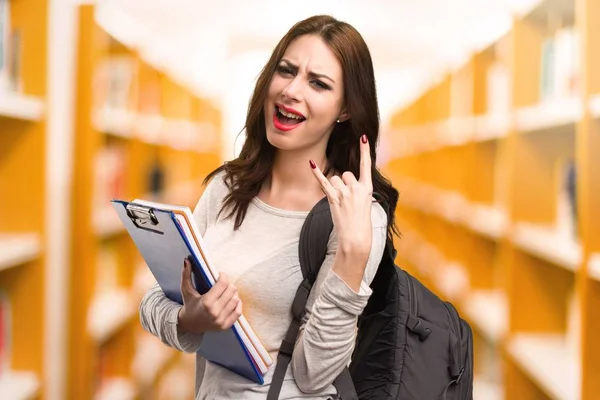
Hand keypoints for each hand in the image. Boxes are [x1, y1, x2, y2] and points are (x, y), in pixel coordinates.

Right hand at [177, 258, 242, 333]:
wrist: (189, 325)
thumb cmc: (189, 305)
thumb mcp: (186, 290)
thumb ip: (185, 274)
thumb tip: (187, 260)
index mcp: (206, 302)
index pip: (223, 283)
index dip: (223, 276)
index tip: (220, 275)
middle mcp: (215, 312)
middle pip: (232, 290)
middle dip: (228, 284)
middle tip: (223, 284)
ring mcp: (221, 320)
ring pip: (236, 299)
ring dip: (233, 294)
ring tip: (226, 292)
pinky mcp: (226, 326)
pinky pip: (238, 311)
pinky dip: (237, 304)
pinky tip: (231, 300)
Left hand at [310, 134, 372, 259]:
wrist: (356, 239)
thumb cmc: (361, 224)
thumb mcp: (365, 204)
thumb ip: (358, 190)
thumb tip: (346, 182)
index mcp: (367, 188)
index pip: (366, 165)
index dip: (364, 150)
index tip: (362, 137)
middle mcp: (356, 187)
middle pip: (345, 174)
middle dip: (343, 184)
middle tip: (346, 200)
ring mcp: (345, 193)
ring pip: (334, 179)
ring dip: (334, 188)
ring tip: (340, 203)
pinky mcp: (334, 199)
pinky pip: (323, 182)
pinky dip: (316, 173)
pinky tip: (311, 163)